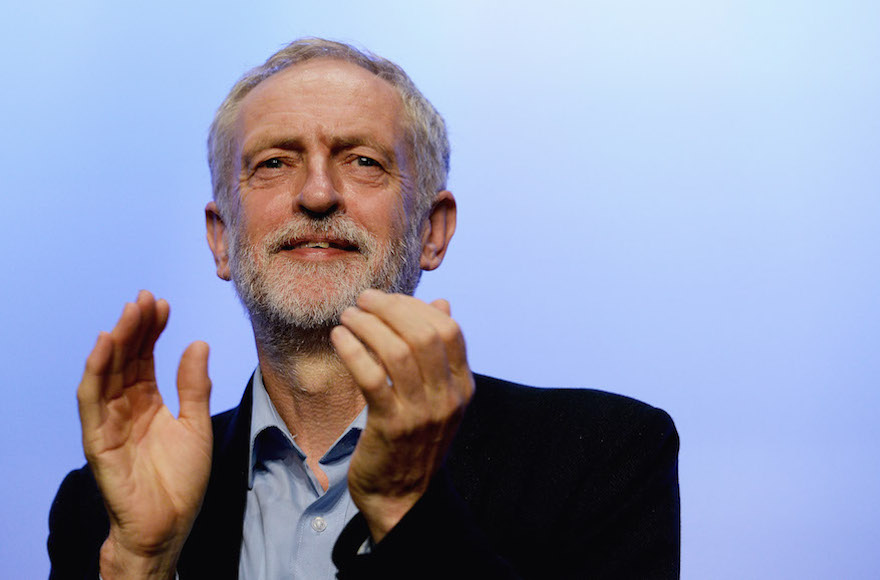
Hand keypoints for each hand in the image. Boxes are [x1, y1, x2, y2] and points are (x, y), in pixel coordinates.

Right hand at [77, 290, 211, 578]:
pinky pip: (92, 402)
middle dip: (135, 328)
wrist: (170, 524)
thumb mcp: (196, 424)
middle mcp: (126, 407)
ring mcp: (110, 422)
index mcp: (149, 402)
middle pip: (126, 359)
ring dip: (115, 342)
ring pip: (107, 374)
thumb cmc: (182, 480)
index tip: (163, 304)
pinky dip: (95, 373)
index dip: (152, 330)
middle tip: (146, 300)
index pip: (146, 357)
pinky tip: (104, 347)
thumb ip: (194, 386)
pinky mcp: (98, 441)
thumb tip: (197, 343)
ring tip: (128, 314)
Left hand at [331, 290, 473, 541]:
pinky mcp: (390, 426)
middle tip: (363, 300)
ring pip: (397, 351)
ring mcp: (421, 413)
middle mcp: (447, 397)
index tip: (388, 300)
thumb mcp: (437, 395)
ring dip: (368, 325)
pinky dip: (353, 350)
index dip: (417, 306)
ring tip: (347, 317)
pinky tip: (339, 338)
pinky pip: (371, 376)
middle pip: (424, 334)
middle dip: (390, 308)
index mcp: (462, 386)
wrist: (404, 498)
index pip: (449, 329)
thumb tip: (441, 303)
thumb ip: (438, 351)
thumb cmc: (415, 440)